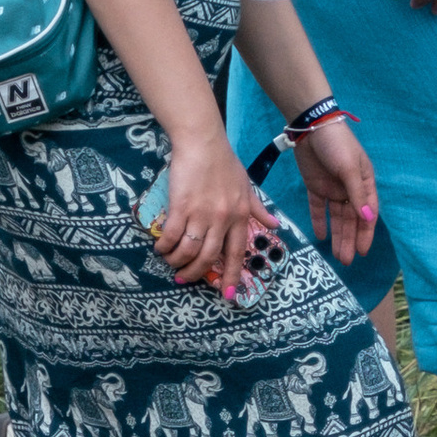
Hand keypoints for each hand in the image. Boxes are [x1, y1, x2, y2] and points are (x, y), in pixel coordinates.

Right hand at [147, 127, 277, 297]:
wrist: (202, 142)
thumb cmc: (224, 162)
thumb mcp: (246, 186)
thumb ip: (258, 208)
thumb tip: (275, 225)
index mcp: (240, 215)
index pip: (237, 252)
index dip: (230, 275)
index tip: (227, 294)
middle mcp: (223, 218)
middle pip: (209, 257)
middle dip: (195, 273)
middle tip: (184, 279)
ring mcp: (202, 213)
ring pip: (190, 250)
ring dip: (177, 261)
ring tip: (170, 262)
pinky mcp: (181, 206)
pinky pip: (172, 236)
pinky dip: (165, 246)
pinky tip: (160, 248)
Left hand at [292, 114, 377, 265]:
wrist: (311, 126)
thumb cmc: (337, 144)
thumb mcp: (350, 169)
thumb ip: (357, 195)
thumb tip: (368, 219)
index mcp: (364, 183)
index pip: (367, 214)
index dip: (365, 233)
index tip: (362, 252)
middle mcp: (350, 189)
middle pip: (351, 220)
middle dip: (349, 240)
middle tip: (346, 261)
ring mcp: (333, 188)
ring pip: (336, 217)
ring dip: (337, 235)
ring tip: (336, 255)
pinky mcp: (315, 186)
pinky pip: (318, 208)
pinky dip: (319, 221)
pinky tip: (320, 236)